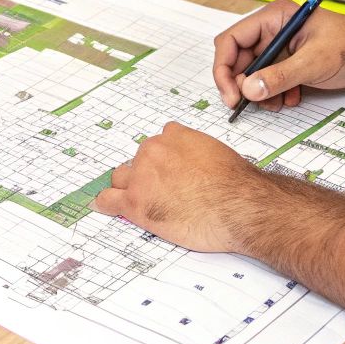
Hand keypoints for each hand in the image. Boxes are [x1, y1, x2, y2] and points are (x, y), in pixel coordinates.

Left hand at [92, 122, 259, 250]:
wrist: (237, 207)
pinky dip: (107, 204)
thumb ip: (195, 151)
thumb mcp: (217, 152)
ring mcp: (141, 177)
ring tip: (143, 200)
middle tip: (165, 192)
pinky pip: (108, 200)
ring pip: (121, 177)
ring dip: (129, 187)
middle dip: (148, 174)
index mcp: (173, 136)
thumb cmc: (235, 184)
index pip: (159, 142)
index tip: (170, 172)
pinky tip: (108, 207)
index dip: (165, 160)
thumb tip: (194, 162)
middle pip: (139, 160)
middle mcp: (153, 151)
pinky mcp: (135, 203)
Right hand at [212, 2, 344, 111]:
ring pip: (251, 73)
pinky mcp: (287, 61)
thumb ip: (280, 76)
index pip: (231, 40)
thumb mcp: (314, 62)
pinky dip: (274, 93)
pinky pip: (267, 80)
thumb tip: (248, 89)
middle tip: (249, 105)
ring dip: (260, 92)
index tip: (232, 95)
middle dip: (243, 84)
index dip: (224, 68)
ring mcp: (279, 46)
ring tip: (277, 103)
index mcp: (274, 18)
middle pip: (237, 59)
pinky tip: (292, 98)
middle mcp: (271, 30)